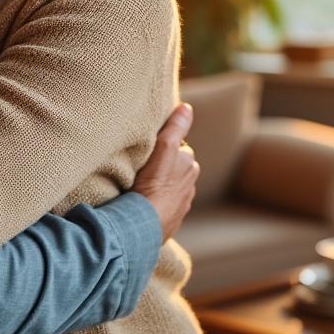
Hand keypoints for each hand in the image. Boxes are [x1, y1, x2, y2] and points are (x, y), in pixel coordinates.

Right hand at [133, 103, 199, 240]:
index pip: (179, 148)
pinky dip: (158, 203)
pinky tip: (145, 203)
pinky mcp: (171, 221)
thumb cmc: (152, 184)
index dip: (165, 147)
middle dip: (166, 167)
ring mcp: (181, 205)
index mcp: (190, 166)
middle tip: (145, 167)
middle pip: (177, 168)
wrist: (144, 225)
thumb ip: (176, 128)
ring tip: (143, 186)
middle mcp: (190, 185)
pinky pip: (165, 206)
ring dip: (162, 186)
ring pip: (171, 187)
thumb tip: (187, 108)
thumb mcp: (164, 149)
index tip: (151, 150)